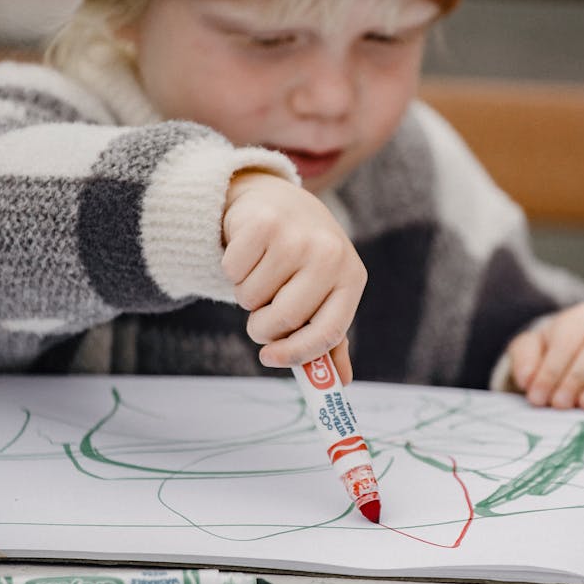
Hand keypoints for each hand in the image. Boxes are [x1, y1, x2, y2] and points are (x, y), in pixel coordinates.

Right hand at [221, 170, 366, 382]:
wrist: (278, 201)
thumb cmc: (302, 258)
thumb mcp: (324, 291)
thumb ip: (329, 335)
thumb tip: (340, 382)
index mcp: (351, 278)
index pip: (329, 332)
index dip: (298, 353)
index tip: (269, 358)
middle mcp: (329, 255)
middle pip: (284, 319)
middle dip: (262, 327)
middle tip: (260, 314)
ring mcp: (296, 237)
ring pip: (251, 298)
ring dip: (246, 294)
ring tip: (260, 272)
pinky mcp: (263, 223)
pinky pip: (232, 271)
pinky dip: (231, 270)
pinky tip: (248, 252)